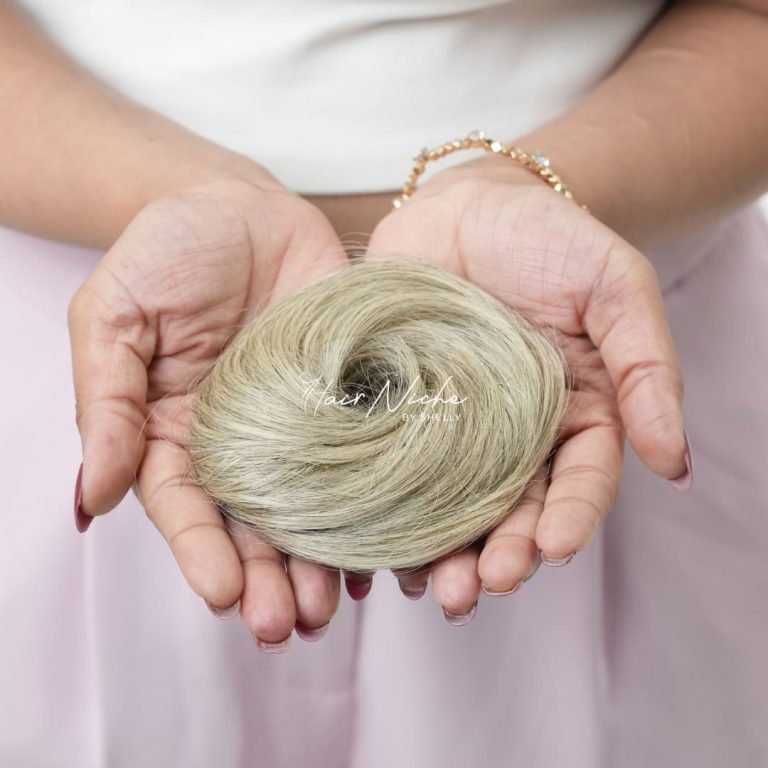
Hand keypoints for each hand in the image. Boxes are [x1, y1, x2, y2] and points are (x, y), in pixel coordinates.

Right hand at [69, 174, 347, 648]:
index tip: (226, 594)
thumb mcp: (114, 315)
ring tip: (335, 603)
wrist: (239, 205)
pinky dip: (380, 498)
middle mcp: (242, 440)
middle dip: (270, 577)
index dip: (203, 551)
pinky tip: (390, 541)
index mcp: (176, 432)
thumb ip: (106, 402)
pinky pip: (368, 451)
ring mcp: (302, 422)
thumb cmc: (165, 251)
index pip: (185, 506)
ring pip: (314, 504)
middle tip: (290, 622)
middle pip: (253, 523)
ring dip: (324, 557)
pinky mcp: (352, 394)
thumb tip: (95, 494)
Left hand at [366, 156, 690, 618]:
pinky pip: (386, 461)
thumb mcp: (616, 288)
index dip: (569, 517)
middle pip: (507, 508)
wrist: (467, 203)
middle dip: (495, 554)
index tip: (553, 548)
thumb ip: (647, 367)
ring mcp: (447, 423)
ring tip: (421, 585)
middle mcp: (508, 432)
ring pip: (444, 501)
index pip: (578, 479)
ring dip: (435, 551)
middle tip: (476, 588)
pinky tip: (367, 541)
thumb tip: (674, 460)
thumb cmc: (550, 237)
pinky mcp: (393, 406)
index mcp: (570, 412)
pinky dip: (378, 506)